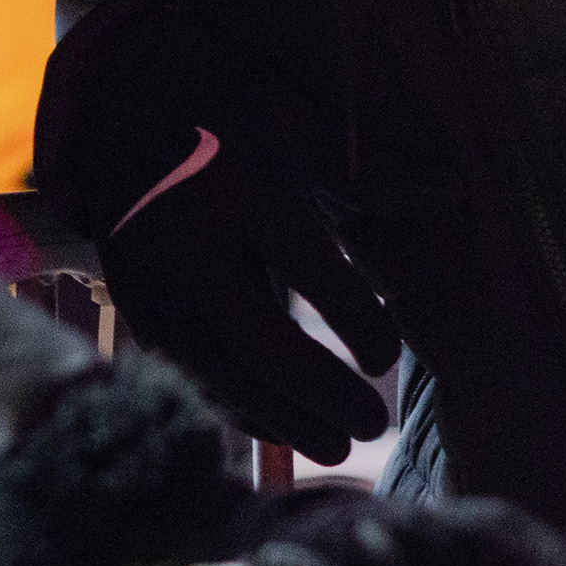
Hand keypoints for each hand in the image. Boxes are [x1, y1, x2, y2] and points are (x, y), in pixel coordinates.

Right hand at [98, 130, 400, 464]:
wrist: (112, 118)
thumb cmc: (226, 117)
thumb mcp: (293, 119)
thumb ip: (368, 166)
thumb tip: (453, 190)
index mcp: (238, 182)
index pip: (303, 263)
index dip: (351, 318)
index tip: (389, 355)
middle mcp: (187, 238)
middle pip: (253, 334)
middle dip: (317, 387)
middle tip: (375, 423)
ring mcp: (152, 281)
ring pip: (216, 369)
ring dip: (279, 416)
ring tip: (340, 448)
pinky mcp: (135, 310)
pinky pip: (188, 374)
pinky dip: (236, 410)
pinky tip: (284, 432)